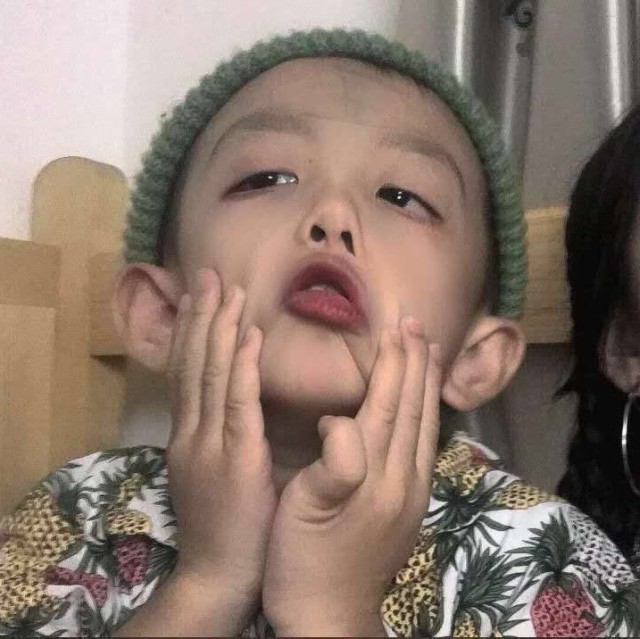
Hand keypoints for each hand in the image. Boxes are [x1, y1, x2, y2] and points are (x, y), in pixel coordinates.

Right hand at [165, 268, 276, 633]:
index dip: (194, 330)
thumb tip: (236, 396)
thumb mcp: (215, 470)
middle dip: (201, 316)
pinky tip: (248, 336)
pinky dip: (240, 366)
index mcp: (189, 433)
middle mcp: (192, 431)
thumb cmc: (227, 524)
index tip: (201, 295)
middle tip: (209, 274)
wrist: (219, 575)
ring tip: (227, 289)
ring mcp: (209, 444)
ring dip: (218, 328)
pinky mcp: (236, 460)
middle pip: (193, 363)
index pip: (187, 371)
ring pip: (210, 374)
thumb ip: (222, 431)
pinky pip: (237, 404)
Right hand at [262, 318, 440, 636]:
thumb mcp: (305, 509)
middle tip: (417, 326)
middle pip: (413, 409)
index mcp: (375, 474)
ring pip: (424, 425)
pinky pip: (425, 444)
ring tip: (429, 352)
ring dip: (426, 384)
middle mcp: (403, 479)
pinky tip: (423, 404)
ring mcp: (412, 493)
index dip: (392, 364)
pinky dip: (426, 413)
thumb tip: (340, 419)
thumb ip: (334, 461)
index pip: (387, 404)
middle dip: (415, 364)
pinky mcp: (411, 506)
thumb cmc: (303, 559)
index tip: (395, 327)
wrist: (328, 616)